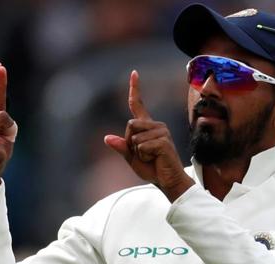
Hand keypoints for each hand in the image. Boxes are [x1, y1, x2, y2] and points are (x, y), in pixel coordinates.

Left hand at [104, 70, 193, 201]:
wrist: (168, 181)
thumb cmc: (152, 169)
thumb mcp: (132, 158)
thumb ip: (121, 147)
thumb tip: (106, 138)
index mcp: (147, 126)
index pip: (138, 105)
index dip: (135, 89)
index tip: (134, 73)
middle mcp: (156, 125)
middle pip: (130, 125)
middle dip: (130, 143)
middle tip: (143, 154)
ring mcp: (161, 131)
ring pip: (134, 137)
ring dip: (137, 152)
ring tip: (151, 157)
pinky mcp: (164, 141)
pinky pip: (142, 146)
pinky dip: (144, 156)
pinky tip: (155, 159)